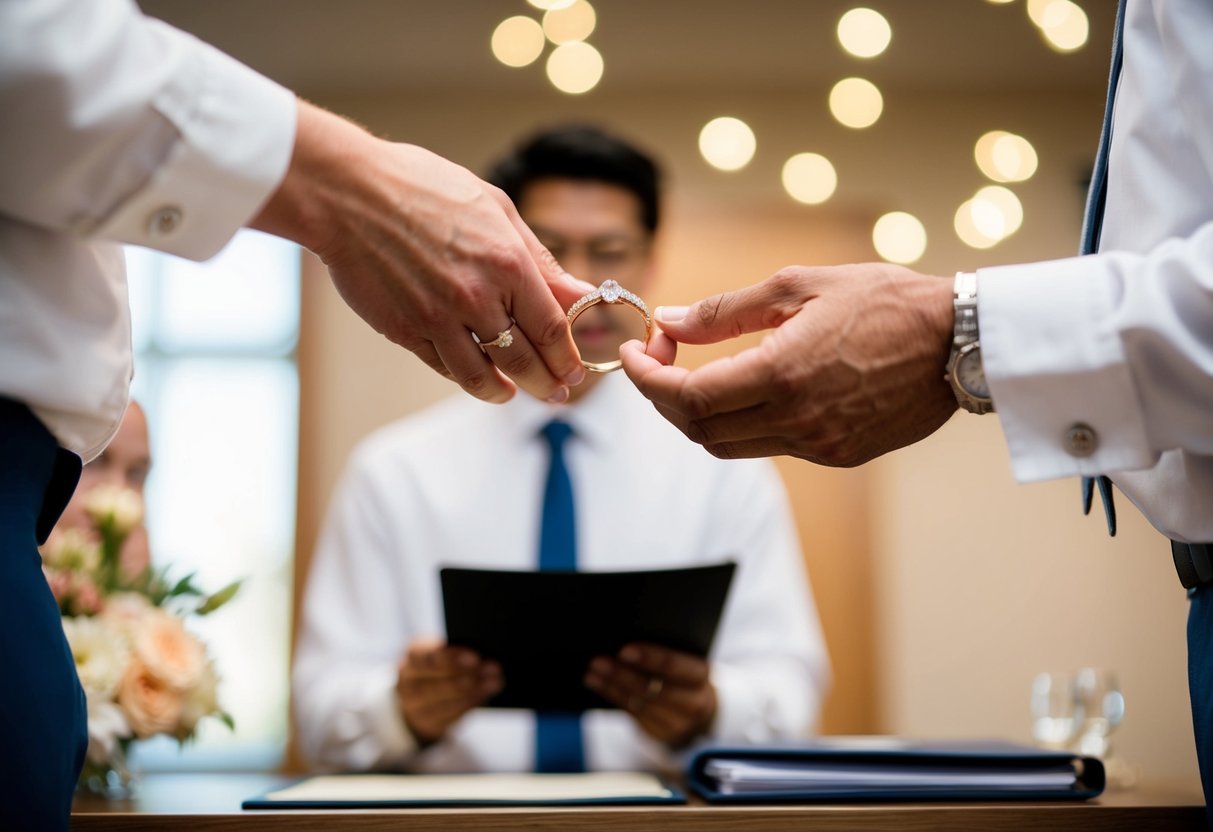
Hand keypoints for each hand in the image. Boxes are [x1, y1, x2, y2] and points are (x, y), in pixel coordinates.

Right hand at [252, 101, 593, 404]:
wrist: (347, 193)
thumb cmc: (422, 187)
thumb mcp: (495, 207)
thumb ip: (540, 258)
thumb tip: (580, 293)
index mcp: (508, 263)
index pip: (553, 328)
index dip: (568, 356)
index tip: (576, 368)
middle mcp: (477, 297)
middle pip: (525, 361)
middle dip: (547, 384)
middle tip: (557, 394)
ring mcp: (438, 319)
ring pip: (482, 376)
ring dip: (503, 393)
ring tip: (512, 395)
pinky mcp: (406, 331)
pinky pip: (444, 367)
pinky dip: (465, 377)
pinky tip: (475, 375)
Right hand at [395, 638, 501, 745]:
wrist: (421, 695)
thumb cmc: (442, 665)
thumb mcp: (444, 653)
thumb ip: (459, 651)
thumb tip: (486, 654)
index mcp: (413, 654)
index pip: (427, 655)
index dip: (451, 657)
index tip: (476, 657)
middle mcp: (408, 679)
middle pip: (434, 679)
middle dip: (466, 675)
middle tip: (492, 670)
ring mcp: (413, 704)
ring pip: (441, 700)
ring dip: (471, 691)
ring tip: (494, 683)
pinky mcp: (425, 721)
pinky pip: (447, 715)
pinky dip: (468, 704)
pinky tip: (483, 695)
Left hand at [585, 643, 716, 746]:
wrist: (697, 705)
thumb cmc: (682, 670)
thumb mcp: (684, 658)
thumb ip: (664, 648)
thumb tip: (625, 632)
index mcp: (701, 673)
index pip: (674, 666)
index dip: (650, 658)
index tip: (625, 650)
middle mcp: (693, 701)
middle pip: (653, 687)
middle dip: (623, 673)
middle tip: (598, 660)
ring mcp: (677, 721)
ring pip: (639, 702)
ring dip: (611, 685)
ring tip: (592, 670)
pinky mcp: (659, 732)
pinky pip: (632, 712)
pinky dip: (611, 695)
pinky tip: (594, 682)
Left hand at [619, 263, 957, 466]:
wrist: (960, 340)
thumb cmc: (884, 300)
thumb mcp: (798, 285)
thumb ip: (725, 310)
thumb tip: (668, 320)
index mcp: (781, 373)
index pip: (686, 396)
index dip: (646, 379)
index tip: (633, 353)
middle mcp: (796, 419)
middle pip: (698, 430)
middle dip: (664, 398)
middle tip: (658, 359)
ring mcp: (818, 444)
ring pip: (729, 446)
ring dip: (698, 416)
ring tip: (694, 375)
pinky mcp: (838, 455)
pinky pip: (770, 448)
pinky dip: (741, 425)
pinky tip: (746, 391)